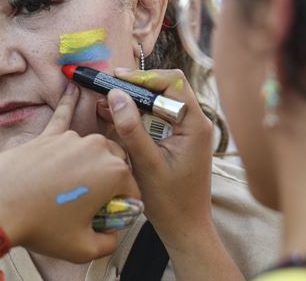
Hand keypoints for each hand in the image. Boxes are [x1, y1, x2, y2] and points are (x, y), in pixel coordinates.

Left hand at [0, 84, 140, 262]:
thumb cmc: (40, 226)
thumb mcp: (84, 248)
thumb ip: (109, 241)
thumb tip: (112, 234)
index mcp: (115, 173)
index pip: (132, 190)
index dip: (122, 207)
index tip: (108, 219)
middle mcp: (98, 149)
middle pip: (116, 165)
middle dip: (109, 183)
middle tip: (89, 205)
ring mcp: (72, 139)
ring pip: (92, 150)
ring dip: (88, 165)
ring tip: (69, 188)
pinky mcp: (49, 135)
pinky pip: (63, 115)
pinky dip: (68, 102)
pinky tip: (71, 86)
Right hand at [105, 68, 214, 250]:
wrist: (186, 228)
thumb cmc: (171, 202)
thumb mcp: (146, 165)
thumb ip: (131, 129)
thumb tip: (116, 95)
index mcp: (195, 125)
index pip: (172, 83)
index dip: (144, 77)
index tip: (117, 79)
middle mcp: (197, 122)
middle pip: (168, 87)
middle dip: (138, 84)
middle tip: (109, 86)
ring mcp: (190, 130)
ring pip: (163, 99)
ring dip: (137, 97)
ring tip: (109, 99)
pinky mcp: (182, 138)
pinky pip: (161, 115)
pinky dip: (141, 111)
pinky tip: (120, 115)